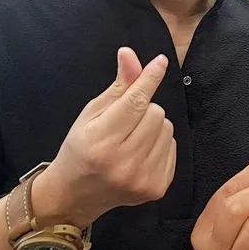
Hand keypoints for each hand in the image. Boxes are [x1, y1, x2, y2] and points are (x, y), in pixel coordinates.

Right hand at [33, 47, 176, 226]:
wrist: (76, 195)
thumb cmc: (81, 149)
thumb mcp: (91, 114)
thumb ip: (117, 86)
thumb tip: (129, 54)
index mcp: (101, 142)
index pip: (135, 102)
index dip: (149, 79)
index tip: (160, 62)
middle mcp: (123, 163)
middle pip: (156, 113)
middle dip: (144, 109)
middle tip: (125, 122)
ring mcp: (142, 178)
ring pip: (167, 128)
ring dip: (153, 126)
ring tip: (132, 138)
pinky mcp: (157, 188)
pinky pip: (173, 147)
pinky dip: (160, 143)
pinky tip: (140, 152)